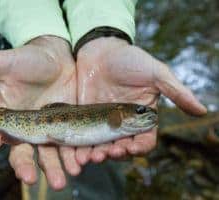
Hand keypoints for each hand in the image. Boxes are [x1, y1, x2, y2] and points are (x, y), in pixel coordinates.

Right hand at [0, 36, 80, 189]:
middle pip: (22, 154)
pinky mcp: (67, 127)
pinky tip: (81, 162)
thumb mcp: (3, 64)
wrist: (57, 57)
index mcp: (7, 118)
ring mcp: (48, 130)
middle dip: (25, 168)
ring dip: (54, 169)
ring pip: (48, 155)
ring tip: (62, 180)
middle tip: (30, 179)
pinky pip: (69, 145)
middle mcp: (25, 130)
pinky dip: (74, 156)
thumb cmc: (27, 60)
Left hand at [75, 37, 206, 163]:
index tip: (130, 147)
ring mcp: (103, 121)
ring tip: (92, 156)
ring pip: (102, 145)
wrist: (101, 50)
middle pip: (121, 147)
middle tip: (108, 153)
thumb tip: (203, 110)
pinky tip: (78, 151)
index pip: (144, 140)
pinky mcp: (86, 117)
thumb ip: (176, 92)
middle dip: (116, 154)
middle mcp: (123, 123)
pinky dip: (82, 147)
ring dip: (98, 154)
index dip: (139, 148)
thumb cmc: (130, 60)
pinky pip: (85, 136)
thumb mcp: (156, 73)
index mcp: (142, 117)